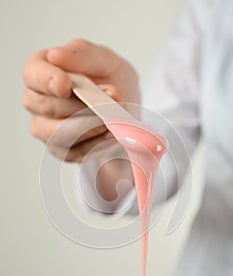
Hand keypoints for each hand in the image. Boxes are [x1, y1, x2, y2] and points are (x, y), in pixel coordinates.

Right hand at [22, 38, 140, 162]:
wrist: (124, 109)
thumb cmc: (110, 80)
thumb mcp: (106, 61)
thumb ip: (84, 55)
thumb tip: (56, 55)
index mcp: (41, 71)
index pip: (33, 75)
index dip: (47, 80)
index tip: (66, 86)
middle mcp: (37, 102)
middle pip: (47, 107)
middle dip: (82, 106)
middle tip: (110, 102)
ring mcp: (46, 129)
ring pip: (58, 134)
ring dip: (90, 127)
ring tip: (112, 120)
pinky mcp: (61, 150)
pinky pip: (74, 152)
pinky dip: (96, 144)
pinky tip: (110, 134)